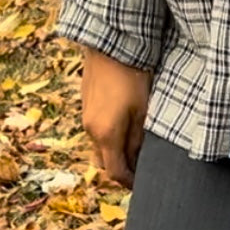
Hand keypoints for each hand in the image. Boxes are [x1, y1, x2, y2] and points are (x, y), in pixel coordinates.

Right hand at [81, 47, 152, 189]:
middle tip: (140, 166)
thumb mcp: (142, 110)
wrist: (109, 46)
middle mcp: (91, 131)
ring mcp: (86, 118)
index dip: (130, 183)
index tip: (143, 183)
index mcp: (106, 135)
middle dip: (121, 169)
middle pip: (104, 163)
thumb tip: (137, 159)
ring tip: (134, 145)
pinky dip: (108, 137)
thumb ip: (137, 139)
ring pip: (99, 147)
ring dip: (114, 152)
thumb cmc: (132, 77)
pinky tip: (123, 126)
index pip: (115, 172)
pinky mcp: (85, 106)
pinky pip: (95, 132)